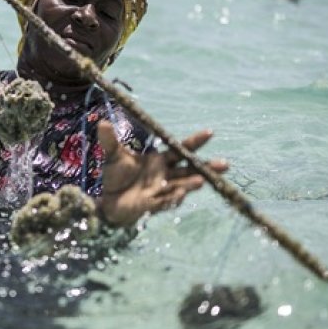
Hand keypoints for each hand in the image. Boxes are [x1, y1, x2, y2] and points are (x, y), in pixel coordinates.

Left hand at [95, 121, 228, 227]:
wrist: (108, 201)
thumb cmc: (116, 176)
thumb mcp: (113, 156)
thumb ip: (111, 140)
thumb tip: (103, 123)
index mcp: (161, 160)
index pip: (181, 149)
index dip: (195, 142)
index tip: (210, 132)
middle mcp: (166, 174)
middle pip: (191, 170)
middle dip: (207, 167)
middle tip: (225, 164)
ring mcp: (162, 190)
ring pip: (182, 186)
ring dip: (192, 184)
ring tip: (203, 181)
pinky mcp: (153, 205)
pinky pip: (166, 201)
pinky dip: (173, 198)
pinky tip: (181, 194)